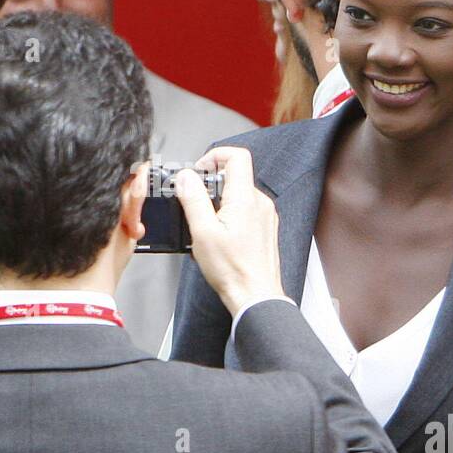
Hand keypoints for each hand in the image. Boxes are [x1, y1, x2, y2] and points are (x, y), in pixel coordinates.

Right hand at [175, 146, 286, 315]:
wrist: (255, 295)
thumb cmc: (233, 271)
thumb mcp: (202, 233)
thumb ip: (194, 199)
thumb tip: (187, 177)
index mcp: (245, 199)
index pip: (237, 156)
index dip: (215, 156)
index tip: (199, 170)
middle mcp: (259, 203)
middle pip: (235, 175)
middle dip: (211, 182)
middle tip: (194, 200)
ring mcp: (265, 216)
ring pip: (239, 193)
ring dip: (219, 200)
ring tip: (205, 223)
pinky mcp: (264, 228)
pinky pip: (245, 209)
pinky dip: (229, 213)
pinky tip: (218, 234)